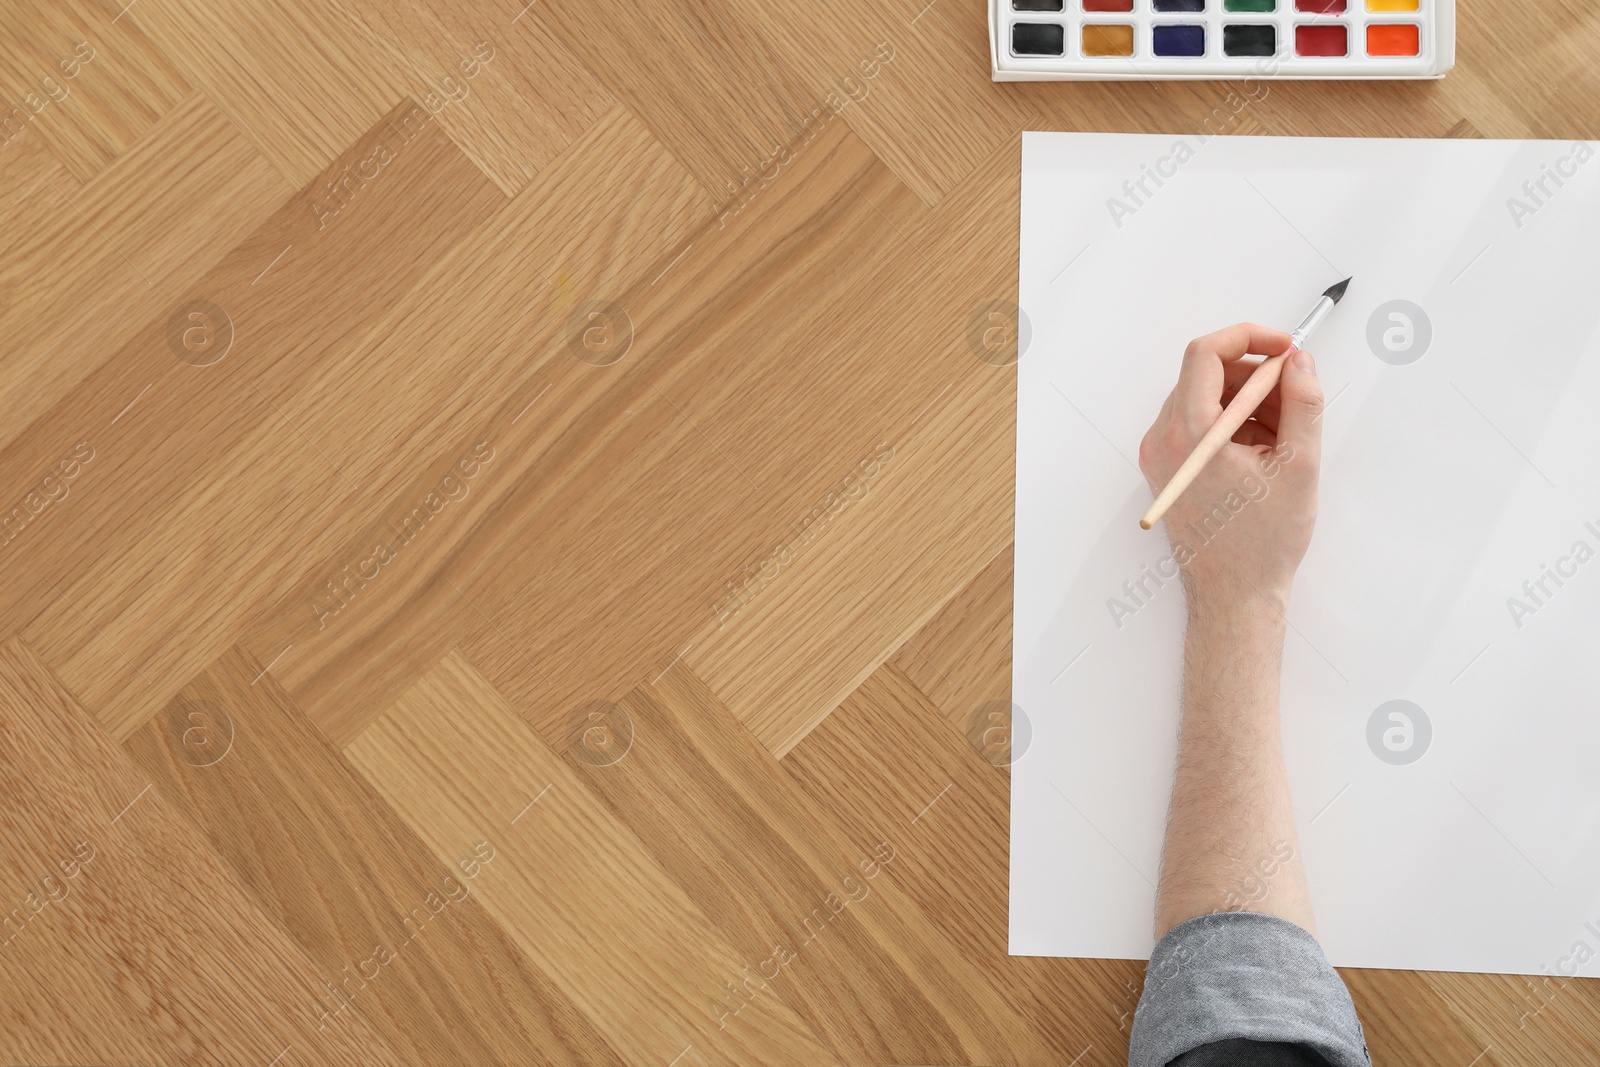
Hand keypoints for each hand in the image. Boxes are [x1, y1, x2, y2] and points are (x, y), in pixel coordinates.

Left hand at [1137, 323, 1322, 614]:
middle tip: (1296, 395)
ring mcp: (1159, 455)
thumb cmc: (1263, 542)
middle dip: (1255, 375)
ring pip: (1205, 399)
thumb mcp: (1299, 465)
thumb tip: (1299, 362)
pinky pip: (1199, 425)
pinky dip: (1235, 424)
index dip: (1249, 337)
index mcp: (1187, 435)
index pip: (1205, 354)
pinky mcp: (1167, 469)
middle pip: (1205, 374)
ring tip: (1287, 436)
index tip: (1285, 346)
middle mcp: (1162, 440)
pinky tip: (1266, 453)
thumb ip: (1303, 403)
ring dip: (1249, 402)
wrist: (1233, 597)